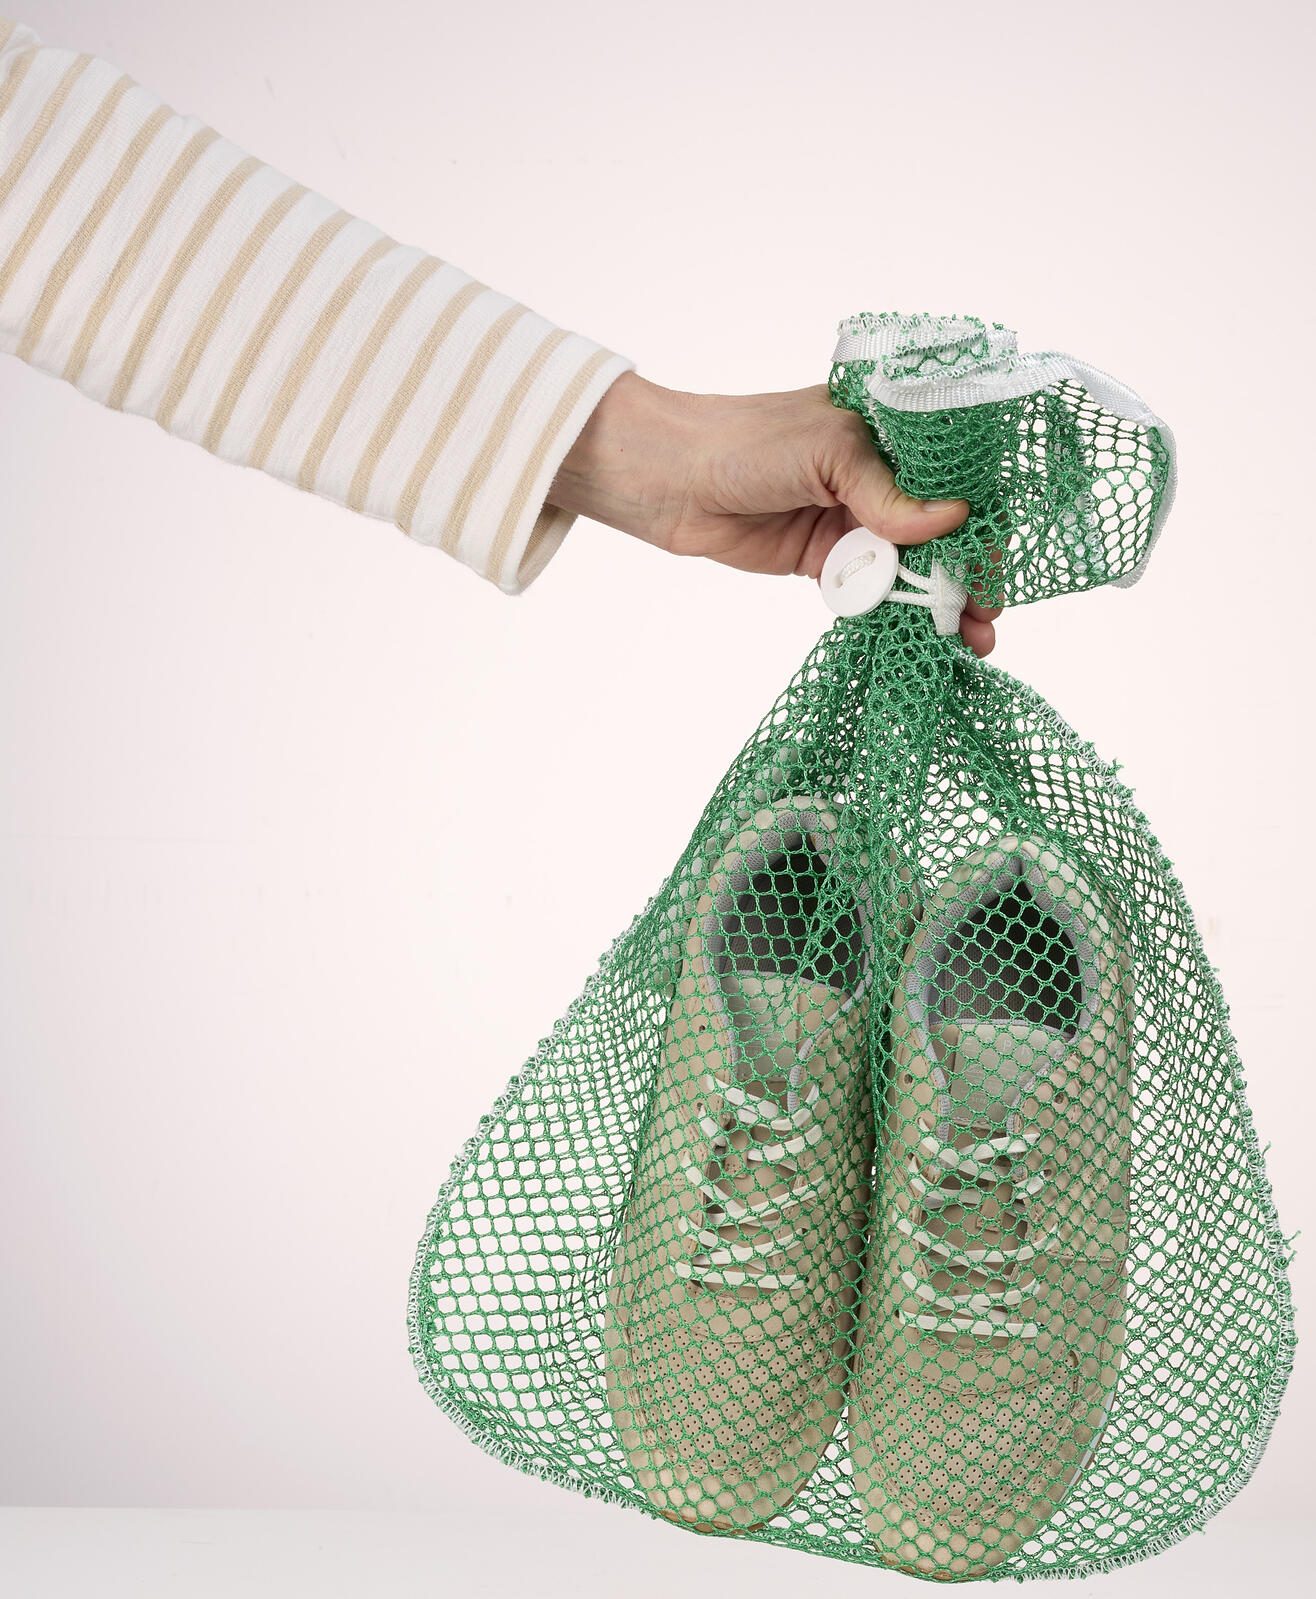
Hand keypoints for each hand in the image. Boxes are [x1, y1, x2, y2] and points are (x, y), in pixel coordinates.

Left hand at [548, 373, 1000, 655]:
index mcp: (889, 432)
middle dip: (966, 575)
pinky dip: (895, 614)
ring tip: (966, 642)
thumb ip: (888, 493)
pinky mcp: (823, 559)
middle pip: (940, 531)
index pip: (953, 479)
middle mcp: (876, 476)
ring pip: (909, 566)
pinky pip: (869, 590)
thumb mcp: (828, 451)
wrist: (670, 479)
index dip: (980, 524)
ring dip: (937, 603)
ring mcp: (850, 519)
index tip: (996, 568)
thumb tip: (954, 520)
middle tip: (985, 619)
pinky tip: (920, 638)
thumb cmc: (746, 441)